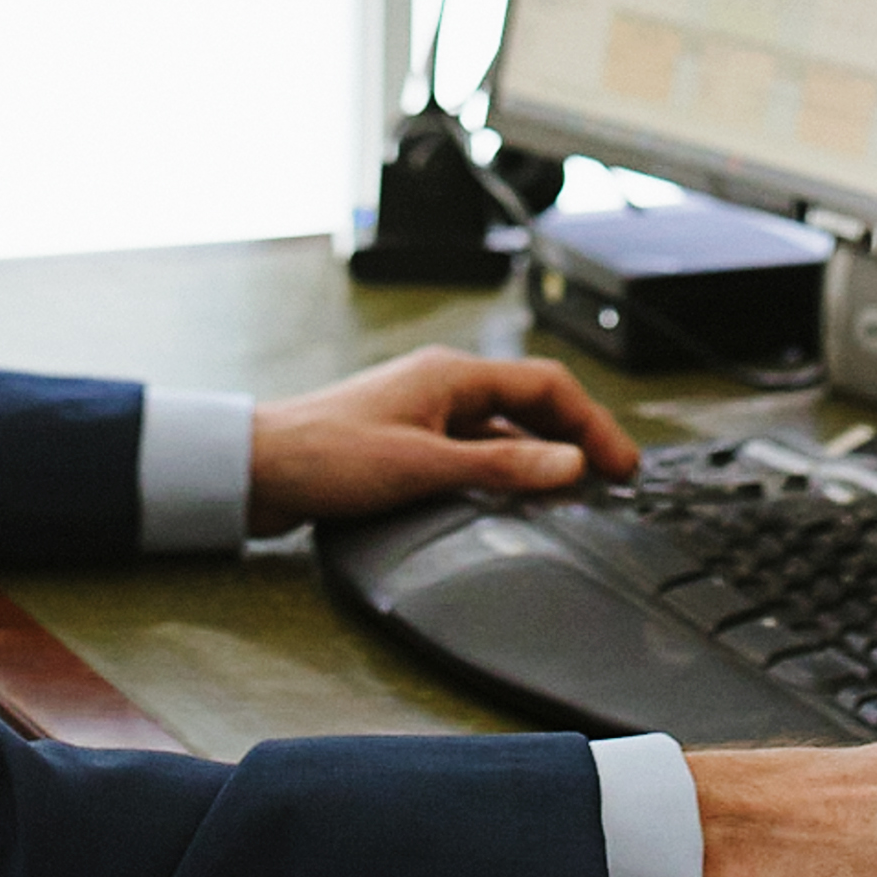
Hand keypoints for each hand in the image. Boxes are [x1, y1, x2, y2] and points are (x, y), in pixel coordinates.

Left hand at [242, 347, 642, 530]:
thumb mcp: (424, 464)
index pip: (547, 386)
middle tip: (611, 480)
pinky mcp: (404, 446)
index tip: (622, 464)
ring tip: (572, 494)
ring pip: (501, 429)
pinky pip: (472, 451)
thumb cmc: (324, 456)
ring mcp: (422, 416)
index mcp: (452, 375)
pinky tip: (510, 502)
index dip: (592, 424)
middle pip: (530, 404)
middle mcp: (441, 387)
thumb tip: (570, 464)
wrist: (254, 470)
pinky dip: (502, 471)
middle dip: (575, 437)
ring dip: (539, 456)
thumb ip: (501, 464)